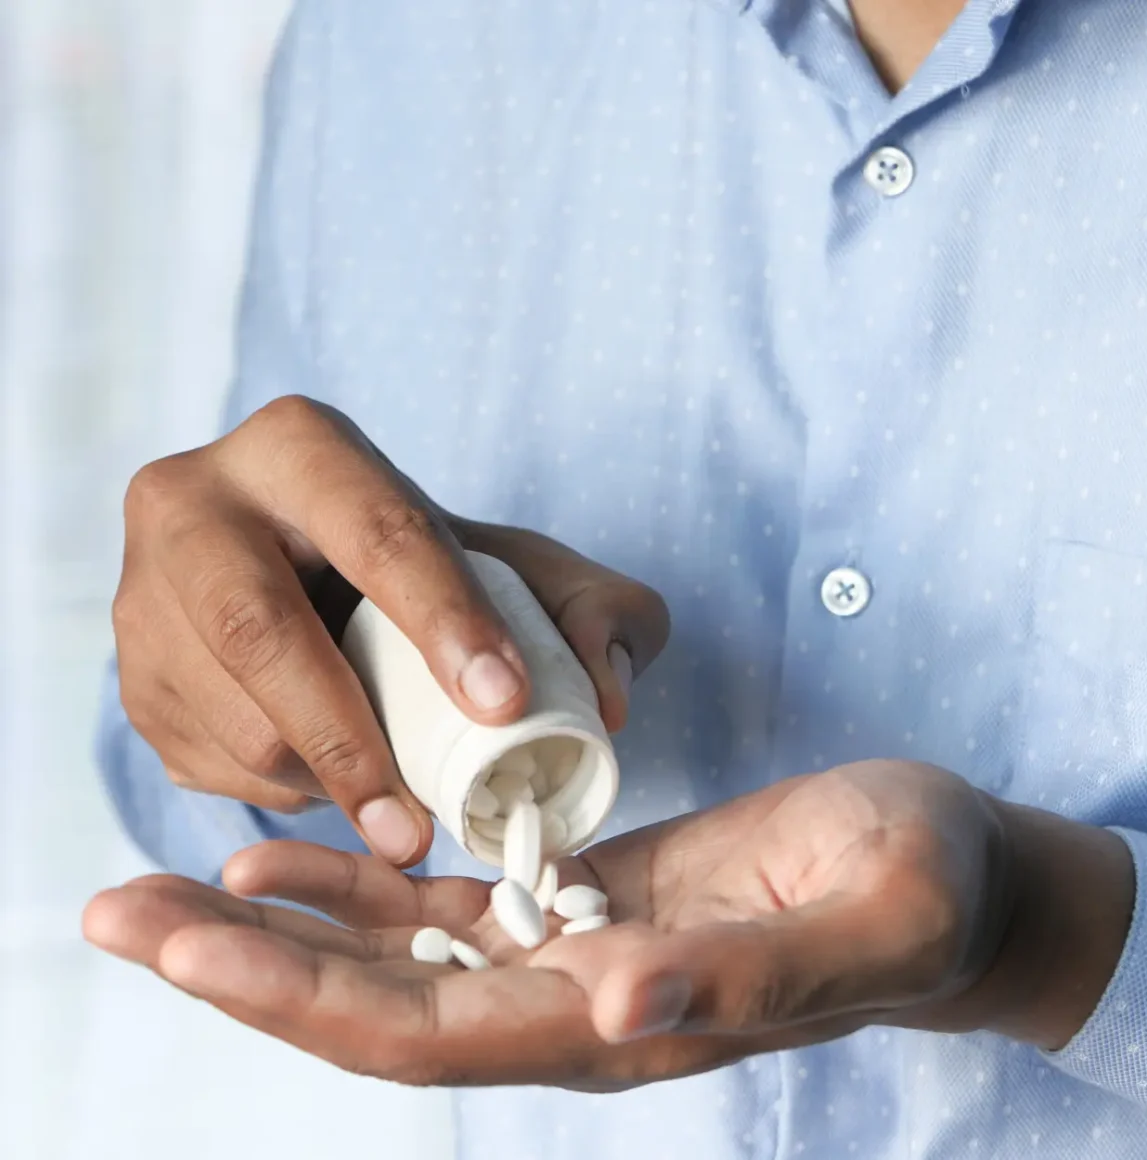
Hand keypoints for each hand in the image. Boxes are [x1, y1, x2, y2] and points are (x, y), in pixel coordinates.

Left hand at [85, 759, 1129, 1088]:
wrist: (939, 877)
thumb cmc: (923, 889)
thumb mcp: (873, 915)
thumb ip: (755, 975)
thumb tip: (618, 996)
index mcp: (626, 1022)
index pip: (430, 1031)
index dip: (301, 998)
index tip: (185, 945)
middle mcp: (573, 1005)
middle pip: (375, 1009)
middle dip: (241, 970)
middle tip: (114, 914)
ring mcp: (568, 955)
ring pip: (391, 962)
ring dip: (272, 932)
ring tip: (160, 892)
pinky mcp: (579, 899)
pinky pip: (443, 907)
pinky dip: (356, 889)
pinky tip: (285, 860)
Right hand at [113, 394, 668, 863]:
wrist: (322, 580)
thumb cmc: (433, 575)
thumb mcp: (526, 570)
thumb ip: (596, 611)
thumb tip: (605, 698)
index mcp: (297, 445)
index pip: (375, 532)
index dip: (444, 621)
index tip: (507, 704)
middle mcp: (192, 499)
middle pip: (259, 629)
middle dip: (351, 739)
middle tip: (422, 828)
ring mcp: (139, 591)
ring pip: (227, 712)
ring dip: (317, 779)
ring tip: (393, 806)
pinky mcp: (129, 672)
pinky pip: (201, 759)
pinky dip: (280, 791)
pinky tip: (332, 780)